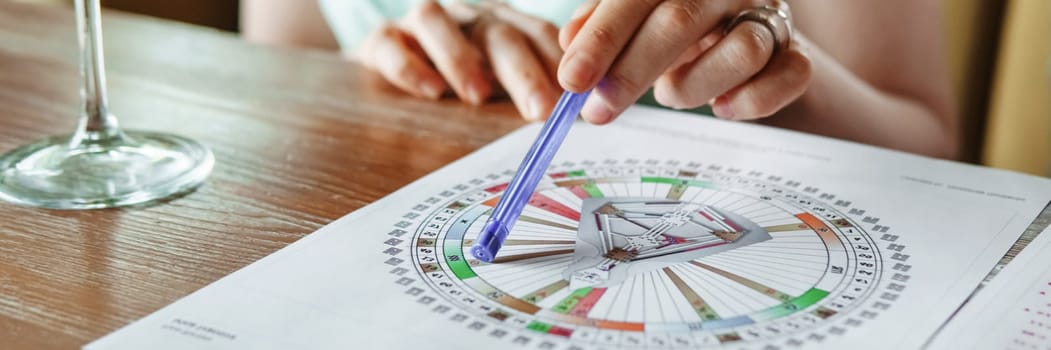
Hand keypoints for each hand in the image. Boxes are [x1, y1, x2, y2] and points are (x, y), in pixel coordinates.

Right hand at [356, 1, 562, 120]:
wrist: (394, 64)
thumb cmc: (463, 84)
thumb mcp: (504, 88)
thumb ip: (533, 96)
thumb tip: (576, 122)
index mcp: (503, 25)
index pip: (536, 33)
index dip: (557, 62)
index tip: (573, 100)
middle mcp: (467, 18)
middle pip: (496, 31)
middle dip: (522, 71)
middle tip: (539, 110)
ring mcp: (422, 25)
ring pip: (436, 19)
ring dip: (460, 57)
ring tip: (478, 96)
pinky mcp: (382, 39)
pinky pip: (389, 42)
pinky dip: (409, 65)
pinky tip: (430, 92)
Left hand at [558, 0, 811, 122]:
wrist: (739, 22)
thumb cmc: (674, 19)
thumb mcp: (633, 14)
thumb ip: (602, 23)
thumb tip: (569, 44)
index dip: (602, 39)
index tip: (572, 80)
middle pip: (681, 21)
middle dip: (632, 72)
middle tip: (599, 111)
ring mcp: (769, 16)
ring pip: (742, 50)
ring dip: (694, 85)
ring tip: (668, 95)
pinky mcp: (795, 53)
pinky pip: (790, 76)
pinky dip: (752, 100)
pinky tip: (721, 107)